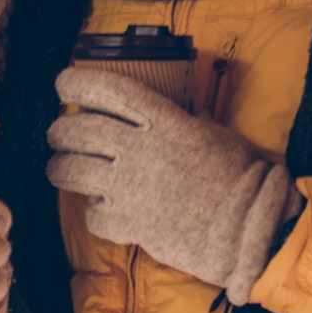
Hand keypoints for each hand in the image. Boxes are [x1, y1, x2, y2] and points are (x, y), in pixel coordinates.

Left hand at [47, 67, 302, 304]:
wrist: (252, 228)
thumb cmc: (239, 175)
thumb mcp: (209, 131)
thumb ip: (175, 119)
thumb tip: (160, 111)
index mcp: (162, 119)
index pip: (105, 89)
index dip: (75, 83)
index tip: (64, 84)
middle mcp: (140, 149)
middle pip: (77, 130)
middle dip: (59, 131)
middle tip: (59, 133)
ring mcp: (131, 187)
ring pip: (71, 170)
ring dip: (59, 167)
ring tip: (60, 167)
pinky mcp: (130, 222)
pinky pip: (92, 213)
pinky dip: (93, 212)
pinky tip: (103, 208)